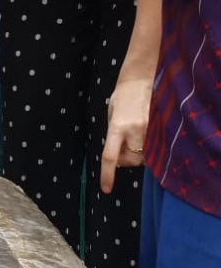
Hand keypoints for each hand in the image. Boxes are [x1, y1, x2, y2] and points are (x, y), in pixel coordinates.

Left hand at [100, 78, 151, 192]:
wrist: (141, 78)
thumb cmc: (122, 97)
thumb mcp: (111, 115)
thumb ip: (114, 135)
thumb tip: (118, 157)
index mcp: (117, 126)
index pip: (110, 156)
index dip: (107, 175)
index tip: (106, 189)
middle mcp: (134, 129)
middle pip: (130, 160)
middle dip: (125, 161)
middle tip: (123, 148)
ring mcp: (150, 128)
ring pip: (144, 156)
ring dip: (138, 154)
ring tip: (135, 138)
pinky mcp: (161, 126)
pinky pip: (155, 147)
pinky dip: (150, 147)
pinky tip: (146, 136)